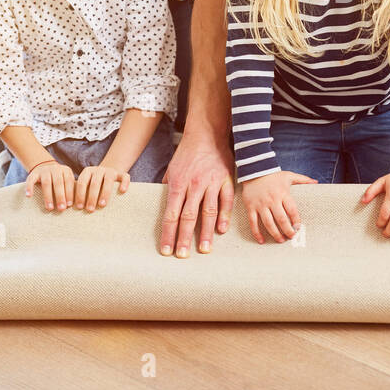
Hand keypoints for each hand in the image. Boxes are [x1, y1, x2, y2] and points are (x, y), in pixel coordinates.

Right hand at [24, 160, 75, 211]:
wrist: (44, 167)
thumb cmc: (58, 179)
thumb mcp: (65, 179)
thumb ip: (69, 189)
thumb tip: (71, 205)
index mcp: (65, 170)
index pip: (68, 181)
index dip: (69, 193)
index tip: (69, 205)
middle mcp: (55, 169)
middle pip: (58, 183)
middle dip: (60, 197)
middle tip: (61, 209)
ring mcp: (44, 171)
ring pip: (46, 183)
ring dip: (48, 196)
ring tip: (49, 208)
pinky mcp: (34, 173)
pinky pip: (31, 180)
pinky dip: (29, 188)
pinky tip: (29, 196)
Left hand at [76, 165, 130, 211]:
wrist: (108, 175)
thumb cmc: (93, 186)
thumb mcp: (86, 186)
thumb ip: (80, 193)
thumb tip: (71, 208)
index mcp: (88, 171)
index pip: (82, 182)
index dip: (80, 195)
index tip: (80, 207)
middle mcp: (99, 169)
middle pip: (95, 182)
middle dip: (91, 197)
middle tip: (90, 210)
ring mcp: (111, 171)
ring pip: (108, 180)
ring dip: (105, 193)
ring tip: (102, 205)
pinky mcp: (121, 174)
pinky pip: (124, 177)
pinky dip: (124, 183)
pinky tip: (122, 191)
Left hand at [160, 131, 234, 257]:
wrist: (206, 134)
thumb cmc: (187, 153)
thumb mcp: (172, 169)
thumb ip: (168, 188)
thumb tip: (164, 203)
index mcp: (177, 184)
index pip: (171, 215)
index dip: (168, 234)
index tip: (166, 250)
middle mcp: (193, 186)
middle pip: (188, 217)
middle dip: (184, 238)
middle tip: (183, 256)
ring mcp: (211, 183)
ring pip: (207, 212)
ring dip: (206, 233)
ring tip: (205, 250)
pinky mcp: (225, 179)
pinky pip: (225, 201)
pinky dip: (224, 216)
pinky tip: (222, 230)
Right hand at [241, 170, 317, 243]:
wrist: (254, 169)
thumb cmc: (273, 175)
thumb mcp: (289, 175)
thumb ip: (303, 180)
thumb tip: (316, 182)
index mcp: (283, 193)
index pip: (292, 210)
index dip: (296, 221)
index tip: (299, 228)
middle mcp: (272, 200)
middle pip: (281, 219)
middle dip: (287, 230)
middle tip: (292, 237)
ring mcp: (260, 204)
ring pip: (268, 223)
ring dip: (275, 234)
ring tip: (280, 240)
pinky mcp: (250, 207)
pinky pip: (253, 222)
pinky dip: (256, 233)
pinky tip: (261, 241)